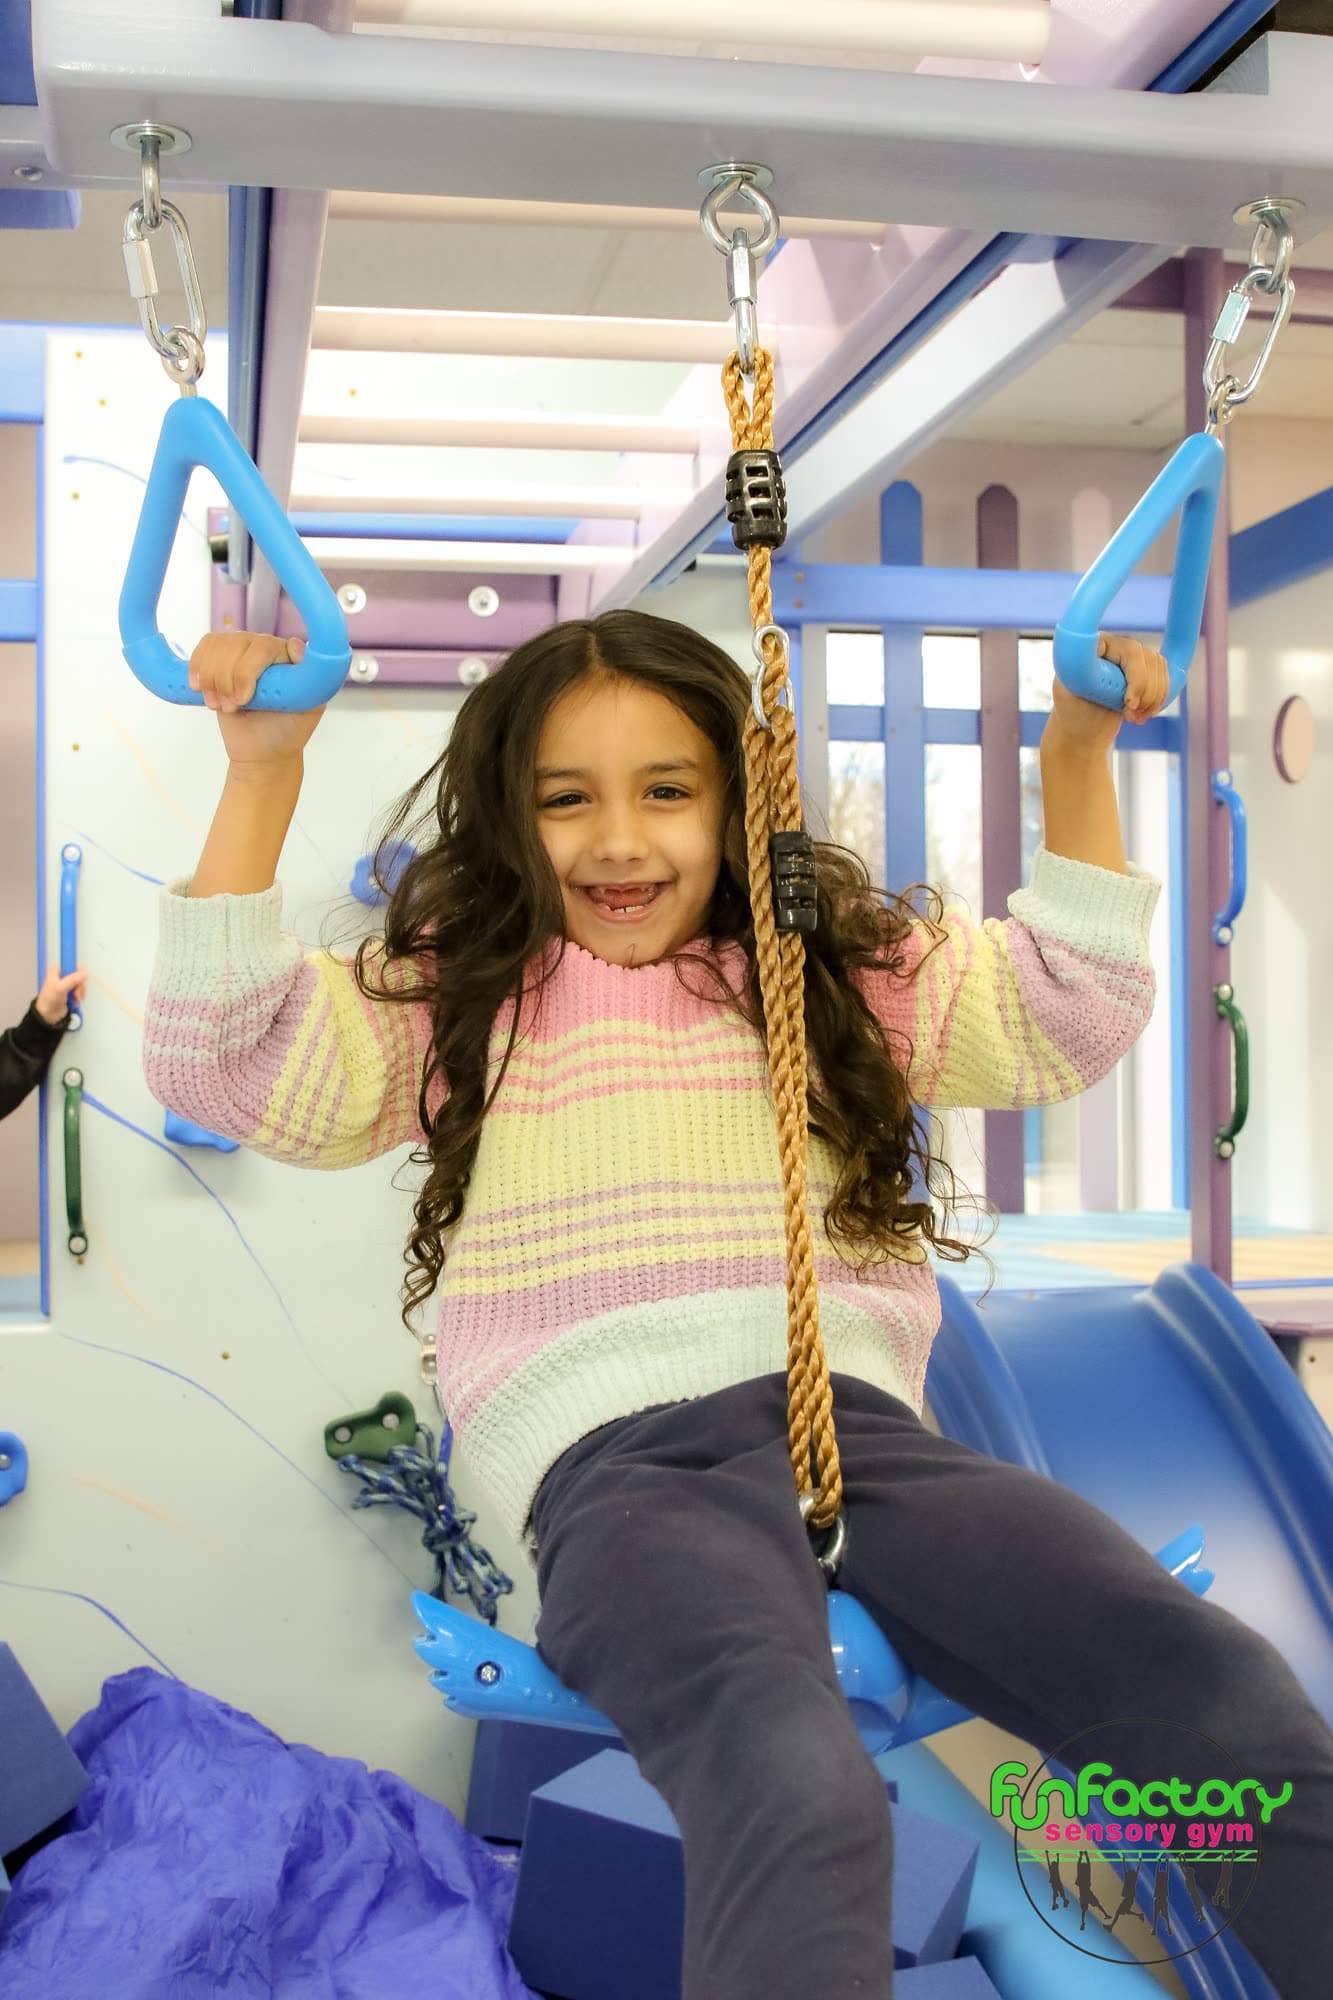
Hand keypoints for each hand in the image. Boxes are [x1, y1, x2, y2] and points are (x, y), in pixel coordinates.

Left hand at [35, 965, 84, 1025]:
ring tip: (75, 999)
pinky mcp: (71, 992)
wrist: (48, 1015)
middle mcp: (62, 975)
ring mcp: (67, 984)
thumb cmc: (50, 1000)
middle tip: (76, 993)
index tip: (80, 979)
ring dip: (80, 992)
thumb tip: (85, 973)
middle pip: (79, 974)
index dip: (78, 970)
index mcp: (57, 970)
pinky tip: (76, 1001)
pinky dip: (80, 996)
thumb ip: (72, 980)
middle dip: (80, 985)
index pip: (72, 964)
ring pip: (81, 983)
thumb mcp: (60, 988)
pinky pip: (81, 990)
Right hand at [188, 632, 326, 768]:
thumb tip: (295, 645)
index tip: (243, 699)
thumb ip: (311, 680)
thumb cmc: (287, 732)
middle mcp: (266, 648)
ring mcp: (243, 651)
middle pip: (236, 643)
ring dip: (213, 679)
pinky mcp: (221, 658)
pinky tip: (201, 688)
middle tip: (232, 708)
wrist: (262, 750)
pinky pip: (206, 647)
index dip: (247, 670)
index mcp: (290, 657)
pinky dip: (198, 668)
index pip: (264, 646)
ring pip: (218, 646)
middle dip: (227, 680)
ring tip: (221, 705)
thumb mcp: (308, 709)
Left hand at [1048, 635, 1170, 757]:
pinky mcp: (1143, 672)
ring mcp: (1130, 658)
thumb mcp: (1071, 694)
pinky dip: (1160, 697)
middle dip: (1146, 692)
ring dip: (1154, 697)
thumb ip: (1084, 676)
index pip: (1129, 651)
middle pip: (1148, 659)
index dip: (1137, 678)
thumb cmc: (1073, 714)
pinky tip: (1146, 713)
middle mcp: (1115, 645)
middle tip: (1132, 716)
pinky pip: (1164, 676)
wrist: (1082, 731)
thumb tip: (1099, 658)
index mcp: (1095, 645)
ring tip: (1137, 719)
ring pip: (1159, 667)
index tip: (1130, 704)